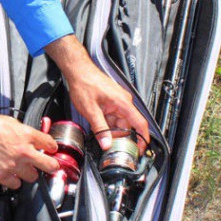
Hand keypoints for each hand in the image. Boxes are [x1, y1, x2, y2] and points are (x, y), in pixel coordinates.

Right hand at [0, 88, 60, 189]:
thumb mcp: (10, 122)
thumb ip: (24, 132)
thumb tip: (32, 137)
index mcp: (26, 135)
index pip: (50, 144)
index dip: (51, 148)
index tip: (50, 151)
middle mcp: (23, 151)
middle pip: (49, 165)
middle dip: (50, 166)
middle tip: (48, 165)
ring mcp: (13, 165)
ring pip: (33, 177)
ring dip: (29, 173)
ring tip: (21, 168)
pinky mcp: (1, 175)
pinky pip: (16, 185)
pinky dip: (14, 181)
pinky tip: (9, 173)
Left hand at [45, 35, 149, 151]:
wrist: (78, 71)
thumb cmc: (84, 84)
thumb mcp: (91, 110)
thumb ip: (100, 129)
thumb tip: (106, 144)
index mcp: (123, 103)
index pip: (140, 124)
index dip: (143, 139)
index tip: (141, 149)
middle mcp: (124, 102)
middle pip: (126, 126)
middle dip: (116, 134)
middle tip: (104, 140)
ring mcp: (118, 101)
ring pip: (118, 122)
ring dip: (108, 128)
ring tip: (95, 124)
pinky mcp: (112, 101)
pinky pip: (113, 116)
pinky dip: (105, 121)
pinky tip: (96, 119)